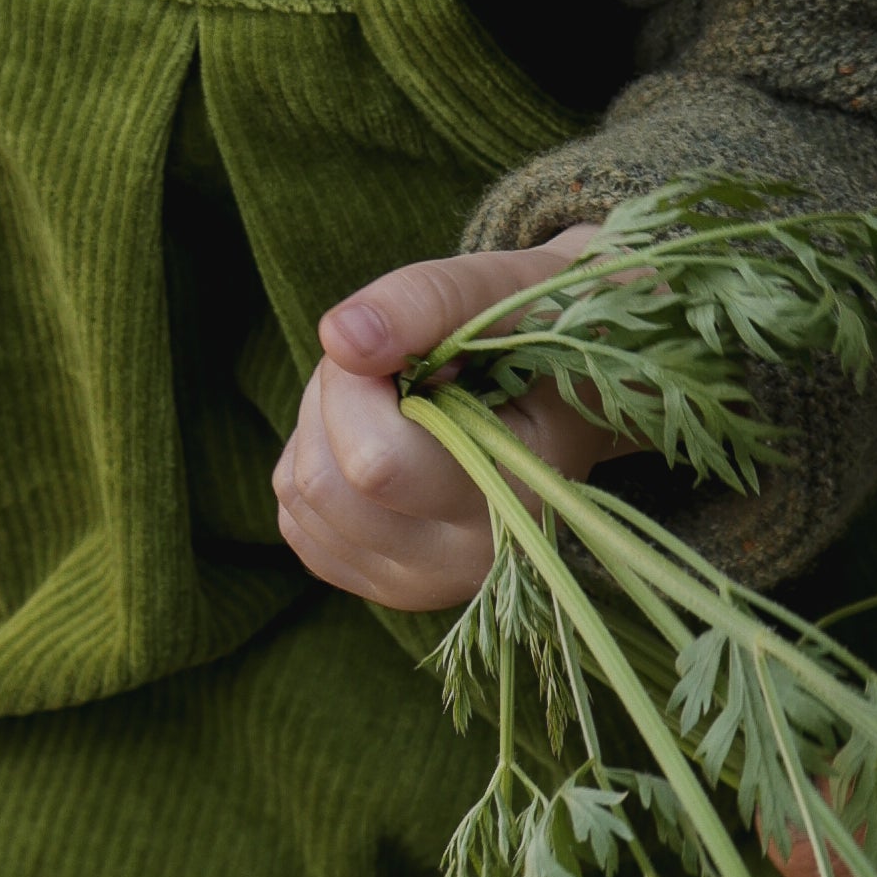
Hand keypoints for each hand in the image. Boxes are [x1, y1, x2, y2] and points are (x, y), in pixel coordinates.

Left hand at [273, 227, 619, 610]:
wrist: (579, 388)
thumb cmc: (545, 330)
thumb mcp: (505, 291)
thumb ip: (427, 301)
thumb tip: (339, 336)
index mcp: (516, 497)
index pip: (376, 463)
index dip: (358, 380)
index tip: (404, 346)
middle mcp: (470, 563)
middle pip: (325, 484)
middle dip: (334, 395)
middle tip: (396, 364)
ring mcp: (424, 584)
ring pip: (301, 498)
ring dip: (321, 423)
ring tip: (395, 398)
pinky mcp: (384, 583)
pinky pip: (296, 519)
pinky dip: (315, 461)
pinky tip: (377, 436)